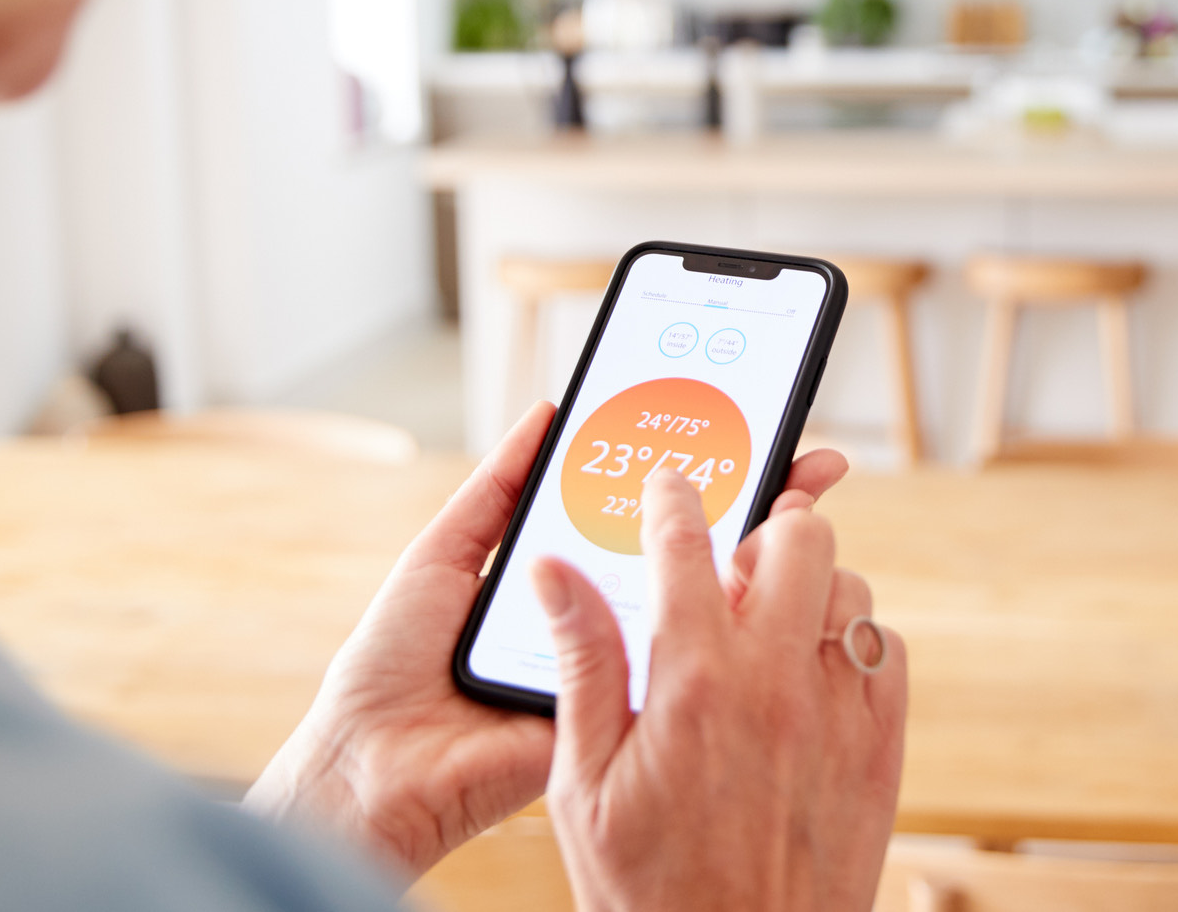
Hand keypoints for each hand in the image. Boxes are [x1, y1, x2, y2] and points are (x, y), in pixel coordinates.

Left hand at [244, 401, 852, 881]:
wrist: (371, 766)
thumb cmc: (391, 669)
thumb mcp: (445, 553)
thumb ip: (500, 489)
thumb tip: (550, 411)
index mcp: (566, 579)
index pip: (643, 517)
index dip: (693, 477)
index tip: (746, 428)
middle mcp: (601, 617)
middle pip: (689, 556)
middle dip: (753, 507)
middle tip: (806, 459)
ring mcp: (616, 664)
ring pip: (697, 609)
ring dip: (751, 563)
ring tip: (799, 507)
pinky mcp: (618, 711)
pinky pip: (673, 667)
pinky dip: (715, 630)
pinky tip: (751, 584)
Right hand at [533, 466, 905, 911]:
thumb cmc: (646, 889)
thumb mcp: (584, 784)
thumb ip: (582, 663)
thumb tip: (556, 572)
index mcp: (694, 681)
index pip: (686, 544)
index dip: (673, 499)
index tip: (669, 486)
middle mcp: (777, 680)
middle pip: (799, 538)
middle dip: (764, 532)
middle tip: (733, 570)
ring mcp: (841, 709)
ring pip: (847, 590)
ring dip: (808, 595)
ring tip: (767, 634)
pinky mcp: (884, 744)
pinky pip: (885, 650)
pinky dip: (853, 647)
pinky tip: (812, 680)